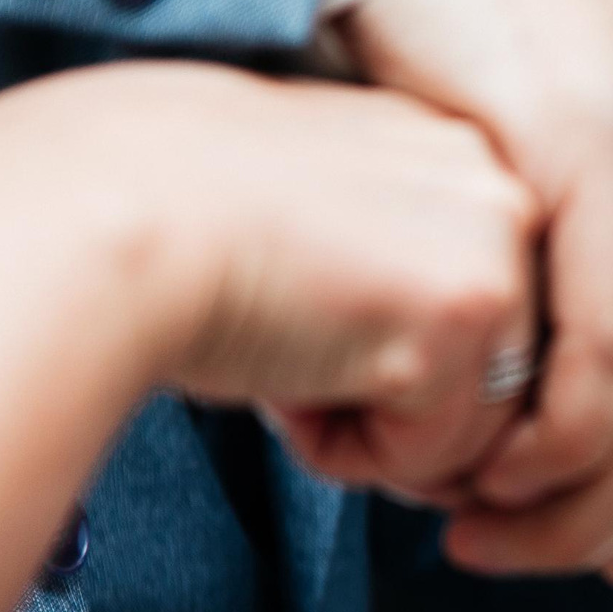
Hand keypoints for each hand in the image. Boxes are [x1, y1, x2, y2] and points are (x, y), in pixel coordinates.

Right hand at [0, 63, 536, 498]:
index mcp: (465, 156)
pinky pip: (433, 454)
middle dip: (405, 406)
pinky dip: (353, 455)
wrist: (110, 213)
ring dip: (378, 435)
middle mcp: (502, 194)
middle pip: (500, 373)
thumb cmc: (184, 217)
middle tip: (301, 362)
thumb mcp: (331, 217)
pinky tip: (286, 393)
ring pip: (477, 426)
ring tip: (288, 368)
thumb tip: (466, 381)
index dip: (402, 349)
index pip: (488, 306)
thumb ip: (409, 266)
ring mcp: (493, 257)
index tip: (321, 322)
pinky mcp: (460, 322)